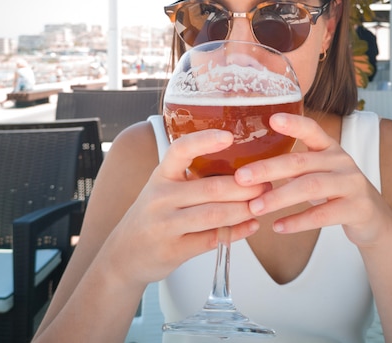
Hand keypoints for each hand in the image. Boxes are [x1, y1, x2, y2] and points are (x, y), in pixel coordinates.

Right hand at [106, 129, 268, 284]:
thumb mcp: (163, 189)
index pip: (180, 150)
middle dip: (245, 186)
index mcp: (160, 175)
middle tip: (267, 182)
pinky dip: (237, 232)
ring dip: (244, 209)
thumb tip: (241, 168)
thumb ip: (191, 179)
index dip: (204, 140)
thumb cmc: (153, 216)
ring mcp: (165, 225)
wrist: (123, 255)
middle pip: (211, 187)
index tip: (229, 136)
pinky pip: (212, 239)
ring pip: (215, 214)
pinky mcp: (173, 250)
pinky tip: (251, 225)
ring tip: (263, 204)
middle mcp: (160, 197)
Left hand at [234, 113, 391, 247]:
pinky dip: (298, 221)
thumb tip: (248, 168)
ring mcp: (352, 184)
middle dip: (268, 169)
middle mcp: (342, 161)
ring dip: (279, 197)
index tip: (272, 118)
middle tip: (241, 178)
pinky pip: (323, 215)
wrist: (373, 219)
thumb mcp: (318, 172)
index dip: (294, 123)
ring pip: (310, 187)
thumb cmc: (334, 191)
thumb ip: (293, 166)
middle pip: (301, 162)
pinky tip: (278, 227)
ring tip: (255, 207)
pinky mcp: (357, 208)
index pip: (312, 129)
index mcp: (329, 148)